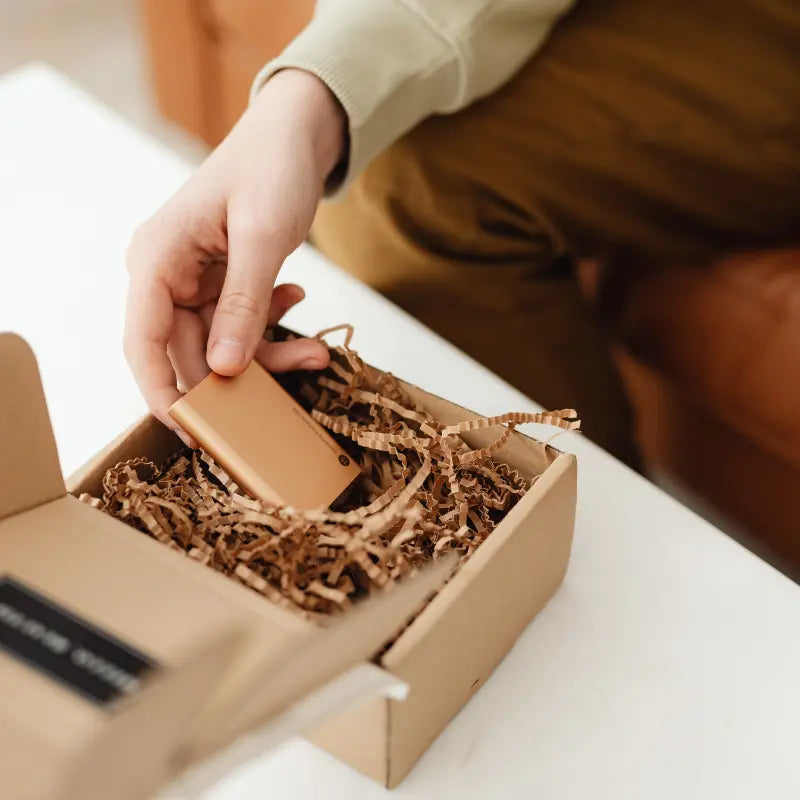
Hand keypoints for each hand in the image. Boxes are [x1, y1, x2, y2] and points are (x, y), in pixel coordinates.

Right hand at [124, 69, 345, 443]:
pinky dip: (272, 325)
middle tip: (299, 374)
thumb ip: (242, 303)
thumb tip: (222, 367)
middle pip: (191, 352)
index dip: (162, 393)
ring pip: (223, 345)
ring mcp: (194, 282)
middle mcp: (167, 276)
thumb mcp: (262, 237)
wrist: (295, 137)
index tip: (193, 433)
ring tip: (316, 348)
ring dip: (270, 352)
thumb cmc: (271, 169)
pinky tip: (296, 301)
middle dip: (246, 372)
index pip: (144, 342)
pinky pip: (242, 325)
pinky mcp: (222, 284)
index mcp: (156, 259)